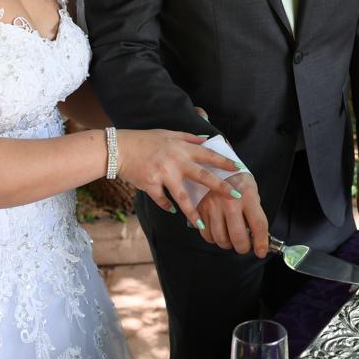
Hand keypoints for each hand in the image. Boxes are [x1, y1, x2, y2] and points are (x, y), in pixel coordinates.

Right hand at [116, 130, 241, 228]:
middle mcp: (175, 162)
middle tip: (235, 196)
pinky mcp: (151, 185)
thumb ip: (188, 137)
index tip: (238, 169)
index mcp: (182, 148)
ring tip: (201, 224)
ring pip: (182, 196)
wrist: (119, 148)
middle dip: (221, 187)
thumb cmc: (145, 140)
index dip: (224, 162)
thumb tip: (206, 139)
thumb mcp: (169, 134)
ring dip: (193, 211)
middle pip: (202, 177)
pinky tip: (173, 211)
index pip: (208, 155)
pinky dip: (168, 206)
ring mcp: (163, 175)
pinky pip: (162, 200)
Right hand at [195, 172, 268, 257]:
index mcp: (247, 195)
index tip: (261, 251)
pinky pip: (207, 234)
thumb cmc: (239, 182)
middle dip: (243, 248)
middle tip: (245, 247)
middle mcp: (229, 201)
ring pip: (221, 238)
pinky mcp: (200, 208)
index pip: (258, 225)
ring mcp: (213, 205)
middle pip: (238, 236)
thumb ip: (255, 215)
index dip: (261, 243)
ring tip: (232, 240)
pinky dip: (214, 239)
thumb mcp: (252, 193)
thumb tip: (258, 238)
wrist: (217, 167)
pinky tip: (220, 233)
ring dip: (228, 245)